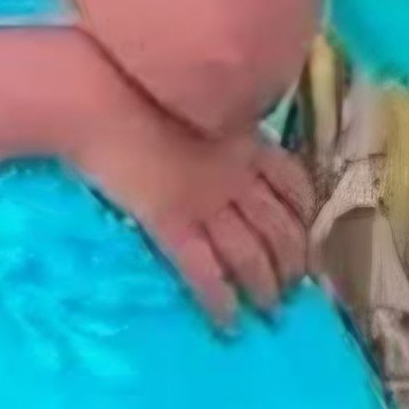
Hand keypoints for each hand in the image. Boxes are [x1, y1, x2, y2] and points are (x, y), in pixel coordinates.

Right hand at [65, 103, 316, 333]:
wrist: (100, 97)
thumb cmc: (138, 85)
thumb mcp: (199, 98)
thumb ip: (221, 121)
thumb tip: (231, 135)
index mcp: (246, 140)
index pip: (293, 183)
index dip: (306, 215)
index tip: (309, 235)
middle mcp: (235, 175)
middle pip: (279, 227)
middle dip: (293, 262)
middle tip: (295, 288)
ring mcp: (205, 202)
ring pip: (250, 254)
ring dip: (265, 287)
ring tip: (271, 312)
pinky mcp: (171, 224)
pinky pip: (204, 270)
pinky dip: (220, 300)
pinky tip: (228, 322)